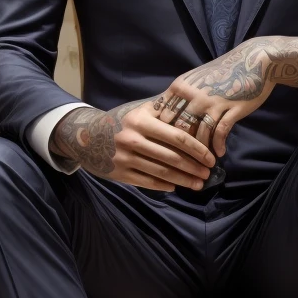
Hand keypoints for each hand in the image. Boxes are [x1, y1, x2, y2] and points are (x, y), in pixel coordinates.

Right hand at [50, 99, 216, 190]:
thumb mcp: (140, 110)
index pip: (176, 136)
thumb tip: (195, 112)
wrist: (86, 135)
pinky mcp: (119, 173)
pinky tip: (176, 187)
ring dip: (183, 180)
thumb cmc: (122, 121)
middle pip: (171, 157)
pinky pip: (147, 182)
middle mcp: (132, 139)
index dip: (197, 149)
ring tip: (198, 183)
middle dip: (194, 167)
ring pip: (161, 172)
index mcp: (141, 121)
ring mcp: (125, 158)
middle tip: (208, 174)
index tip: (210, 158)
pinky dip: (164, 186)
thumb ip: (164, 111)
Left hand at [151, 36, 297, 158]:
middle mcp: (193, 95)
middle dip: (179, 148)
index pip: (163, 115)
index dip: (161, 134)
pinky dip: (217, 145)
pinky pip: (220, 133)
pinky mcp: (230, 109)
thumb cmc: (220, 72)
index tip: (163, 149)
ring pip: (198, 134)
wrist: (252, 62)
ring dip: (199, 152)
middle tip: (181, 163)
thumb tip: (165, 118)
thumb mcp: (194, 79)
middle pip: (178, 128)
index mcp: (180, 87)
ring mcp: (212, 102)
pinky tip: (219, 154)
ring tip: (200, 163)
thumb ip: (180, 97)